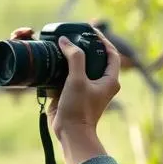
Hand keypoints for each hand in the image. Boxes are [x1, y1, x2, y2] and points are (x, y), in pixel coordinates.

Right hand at [9, 26, 120, 163]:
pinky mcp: (72, 93)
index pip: (111, 54)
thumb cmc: (79, 109)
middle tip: (72, 35)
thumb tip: (66, 41)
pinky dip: (60, 68)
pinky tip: (51, 60)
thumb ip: (75, 59)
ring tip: (60, 44)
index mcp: (110, 80)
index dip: (103, 40)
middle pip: (94, 58)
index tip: (91, 30)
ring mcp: (86, 88)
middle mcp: (100, 83)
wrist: (69, 133)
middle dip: (84, 46)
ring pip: (79, 67)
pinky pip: (67, 77)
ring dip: (70, 57)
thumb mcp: (78, 80)